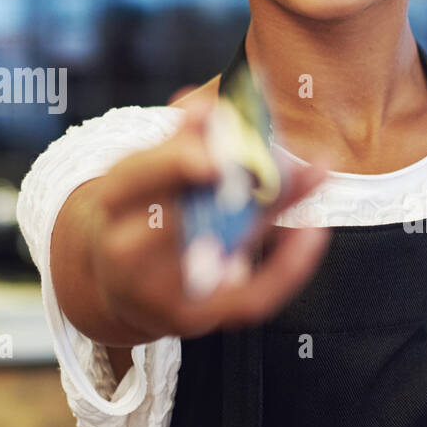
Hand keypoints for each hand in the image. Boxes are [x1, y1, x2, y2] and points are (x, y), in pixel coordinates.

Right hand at [86, 97, 332, 343]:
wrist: (127, 289)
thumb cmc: (153, 218)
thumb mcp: (164, 177)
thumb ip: (196, 145)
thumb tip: (214, 107)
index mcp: (114, 201)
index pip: (136, 177)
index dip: (173, 157)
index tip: (211, 123)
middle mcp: (125, 251)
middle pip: (172, 222)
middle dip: (224, 189)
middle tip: (268, 157)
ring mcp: (159, 291)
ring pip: (216, 256)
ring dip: (269, 214)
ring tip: (312, 176)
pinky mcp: (197, 319)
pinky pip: (251, 297)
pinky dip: (287, 265)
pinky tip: (313, 231)